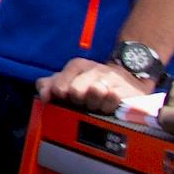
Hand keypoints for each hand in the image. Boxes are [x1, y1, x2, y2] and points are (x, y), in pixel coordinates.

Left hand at [35, 56, 153, 112]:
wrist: (129, 82)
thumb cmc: (94, 84)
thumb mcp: (71, 81)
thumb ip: (51, 85)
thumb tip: (44, 96)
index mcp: (77, 66)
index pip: (59, 83)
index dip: (58, 94)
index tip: (62, 99)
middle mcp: (93, 69)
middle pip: (75, 91)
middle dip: (76, 101)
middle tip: (82, 103)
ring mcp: (110, 78)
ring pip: (94, 93)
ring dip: (93, 104)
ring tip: (96, 105)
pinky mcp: (125, 90)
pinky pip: (111, 100)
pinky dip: (108, 107)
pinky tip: (108, 107)